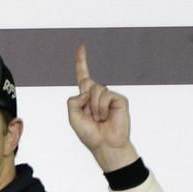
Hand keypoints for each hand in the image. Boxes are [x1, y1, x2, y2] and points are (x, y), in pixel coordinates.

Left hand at [66, 43, 137, 172]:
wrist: (106, 145)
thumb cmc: (90, 134)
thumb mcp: (73, 119)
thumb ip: (73, 102)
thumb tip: (86, 90)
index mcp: (86, 98)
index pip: (83, 77)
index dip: (81, 62)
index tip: (81, 46)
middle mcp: (98, 94)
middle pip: (87, 83)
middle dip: (85, 99)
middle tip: (92, 118)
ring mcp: (109, 96)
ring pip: (94, 90)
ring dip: (93, 108)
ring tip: (98, 119)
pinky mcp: (119, 99)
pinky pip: (104, 96)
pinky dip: (101, 108)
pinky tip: (106, 117)